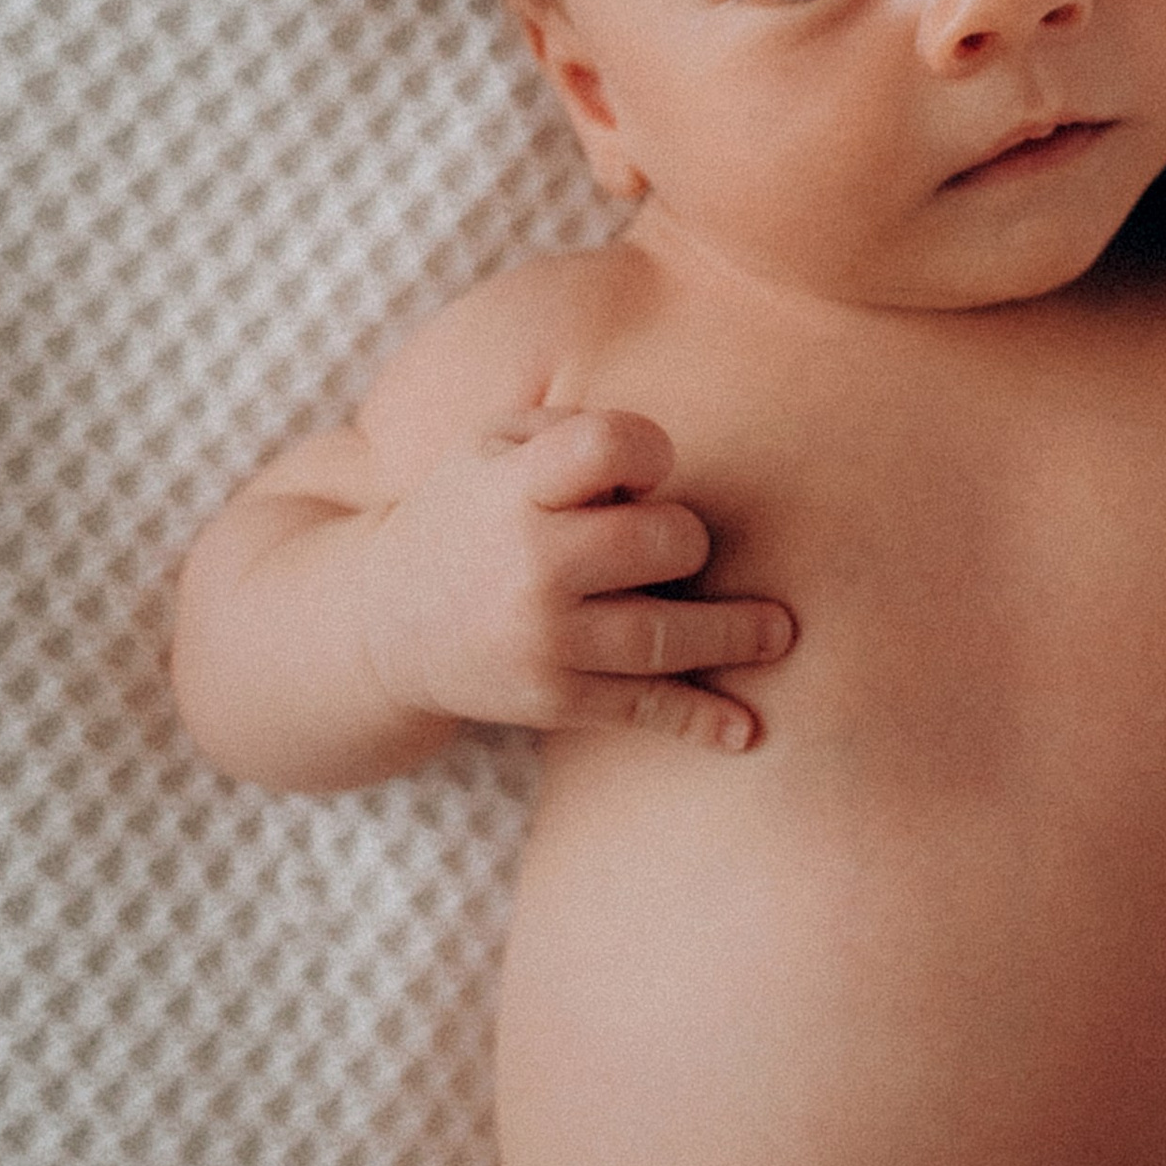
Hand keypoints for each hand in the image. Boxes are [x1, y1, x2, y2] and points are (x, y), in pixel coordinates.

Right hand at [360, 407, 792, 751]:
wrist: (385, 623)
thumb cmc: (469, 510)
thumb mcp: (494, 444)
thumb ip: (576, 434)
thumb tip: (659, 472)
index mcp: (516, 485)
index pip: (609, 447)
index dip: (648, 452)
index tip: (648, 469)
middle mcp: (531, 563)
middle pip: (660, 542)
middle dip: (686, 539)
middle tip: (679, 547)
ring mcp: (544, 639)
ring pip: (665, 635)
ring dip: (736, 632)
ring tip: (781, 631)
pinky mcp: (553, 698)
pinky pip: (641, 708)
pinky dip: (700, 721)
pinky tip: (746, 731)